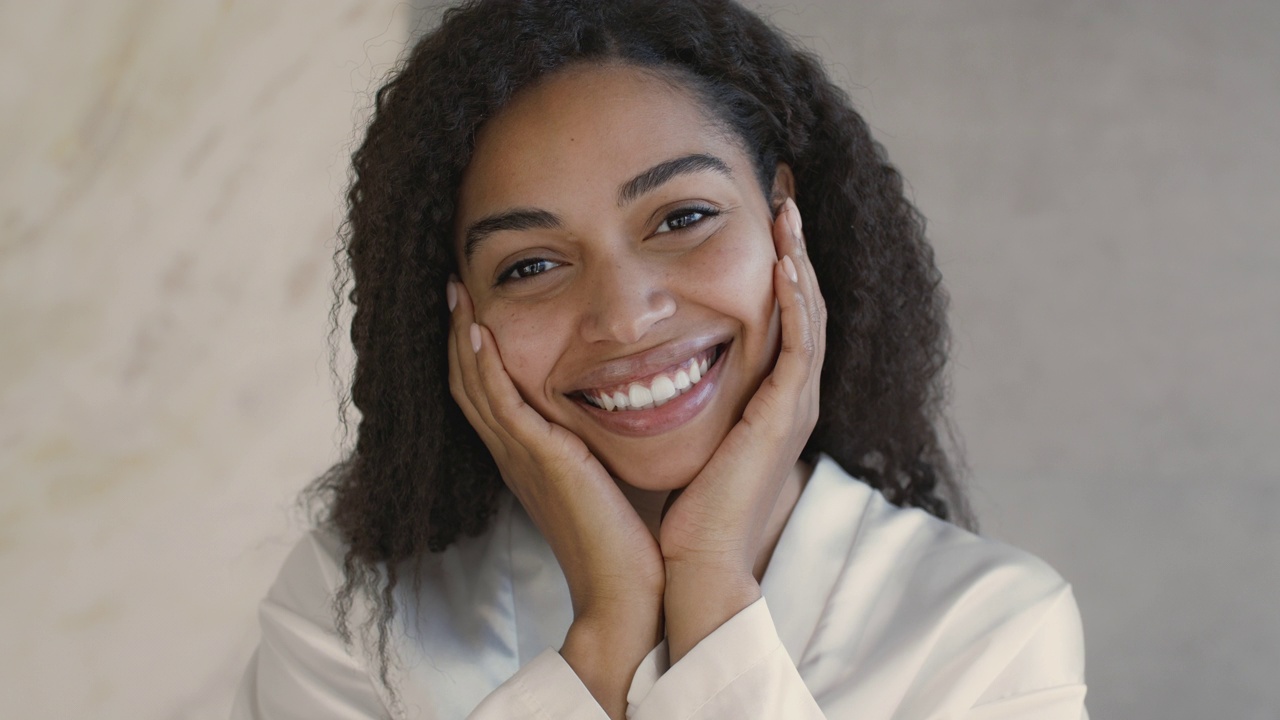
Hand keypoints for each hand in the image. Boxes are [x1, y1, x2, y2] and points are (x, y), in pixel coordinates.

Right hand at [448, 280, 662, 716]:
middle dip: (456, 333)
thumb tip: (618, 413)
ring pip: (475, 387)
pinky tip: (479, 331)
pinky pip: (502, 405)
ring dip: (461, 337)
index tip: (471, 306)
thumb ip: (596, 449)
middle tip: (451, 287)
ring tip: (455, 293)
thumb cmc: (627, 544)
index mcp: (528, 458)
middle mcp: (515, 455)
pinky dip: (485, 366)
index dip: (472, 350)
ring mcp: (523, 458)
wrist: (627, 595)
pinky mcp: (542, 461)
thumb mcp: (603, 482)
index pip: (486, 393)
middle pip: (467, 383)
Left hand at [658, 198, 825, 661]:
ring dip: (800, 256)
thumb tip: (625, 356)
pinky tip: (785, 261)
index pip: (777, 312)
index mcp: (764, 398)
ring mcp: (792, 405)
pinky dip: (797, 301)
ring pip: (810, 312)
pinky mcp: (785, 416)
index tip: (755, 211)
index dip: (772, 261)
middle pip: (802, 302)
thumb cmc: (674, 506)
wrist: (687, 564)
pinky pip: (801, 345)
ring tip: (787, 205)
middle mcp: (787, 396)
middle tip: (784, 189)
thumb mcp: (671, 432)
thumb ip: (665, 391)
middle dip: (794, 244)